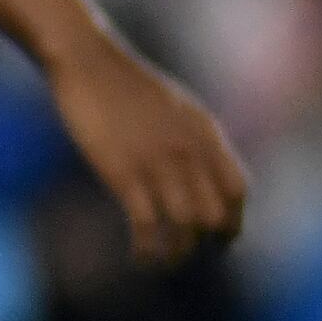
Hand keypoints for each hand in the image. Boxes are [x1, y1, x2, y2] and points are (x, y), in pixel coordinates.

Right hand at [47, 30, 246, 264]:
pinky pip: (148, 227)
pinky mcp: (124, 172)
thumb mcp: (172, 105)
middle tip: (186, 250)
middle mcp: (190, 151)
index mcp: (205, 133)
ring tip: (161, 262)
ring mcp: (158, 163)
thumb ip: (191, 137)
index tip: (218, 238)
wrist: (84, 58)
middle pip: (215, 216)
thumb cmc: (121, 81)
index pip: (236, 190)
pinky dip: (147, 250)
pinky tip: (139, 257)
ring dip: (176, 254)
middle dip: (205, 241)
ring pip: (185, 228)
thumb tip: (197, 170)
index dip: (232, 220)